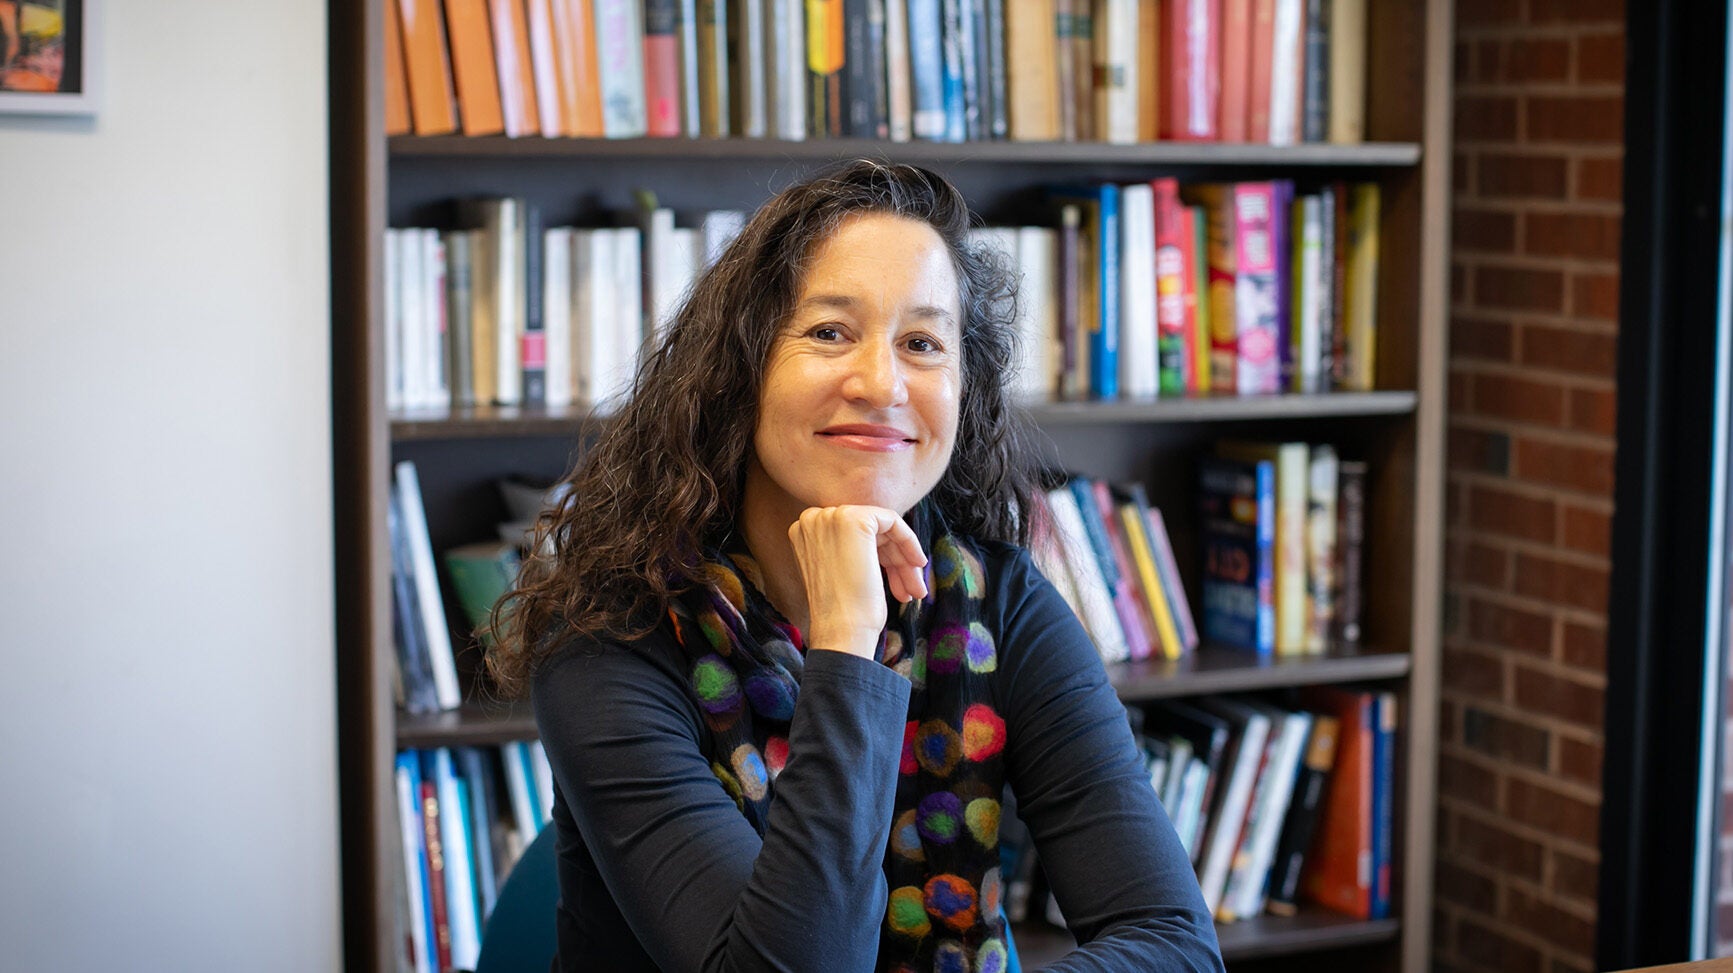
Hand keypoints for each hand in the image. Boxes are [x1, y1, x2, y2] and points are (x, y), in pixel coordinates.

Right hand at [787, 505, 928, 657]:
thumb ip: (850, 549)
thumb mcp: (840, 571)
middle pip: (867, 532)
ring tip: (916, 589)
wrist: (841, 630)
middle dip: (894, 560)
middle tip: (912, 588)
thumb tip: (884, 541)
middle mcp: (812, 519)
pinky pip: (891, 520)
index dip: (877, 555)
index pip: (849, 535)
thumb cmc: (842, 612)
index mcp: (803, 532)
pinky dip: (908, 540)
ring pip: (882, 528)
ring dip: (903, 559)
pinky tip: (917, 565)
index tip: (894, 578)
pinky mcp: (854, 520)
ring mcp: (831, 517)